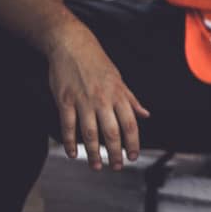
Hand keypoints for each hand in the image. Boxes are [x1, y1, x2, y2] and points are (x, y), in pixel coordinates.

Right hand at [45, 25, 148, 170]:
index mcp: (118, 94)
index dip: (133, 142)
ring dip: (94, 152)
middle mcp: (103, 99)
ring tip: (97, 166)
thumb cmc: (97, 62)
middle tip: (117, 167)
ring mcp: (83, 100)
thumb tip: (145, 114)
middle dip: (115, 153)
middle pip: (112, 132)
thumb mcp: (119, 79)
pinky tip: (74, 153)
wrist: (72, 45)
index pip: (130, 124)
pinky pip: (68, 126)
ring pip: (90, 133)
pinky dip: (71, 142)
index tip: (134, 156)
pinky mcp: (65, 100)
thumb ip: (131, 99)